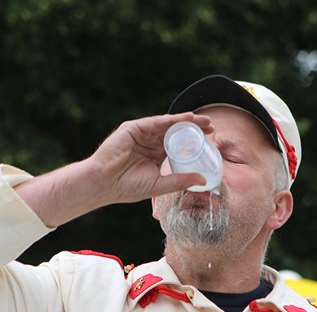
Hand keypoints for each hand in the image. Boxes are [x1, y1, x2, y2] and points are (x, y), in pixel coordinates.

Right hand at [90, 112, 212, 203]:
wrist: (104, 183)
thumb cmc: (127, 187)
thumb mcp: (160, 185)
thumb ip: (180, 181)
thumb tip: (203, 181)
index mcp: (156, 154)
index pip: (179, 143)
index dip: (195, 140)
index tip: (212, 139)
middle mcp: (150, 142)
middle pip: (176, 131)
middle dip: (195, 127)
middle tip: (212, 127)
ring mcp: (142, 134)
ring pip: (168, 124)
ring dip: (186, 121)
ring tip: (204, 121)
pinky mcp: (134, 128)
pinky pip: (156, 122)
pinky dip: (171, 120)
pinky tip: (185, 119)